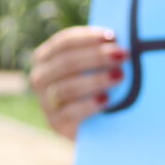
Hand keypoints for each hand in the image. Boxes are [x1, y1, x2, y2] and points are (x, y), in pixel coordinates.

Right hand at [30, 24, 122, 138]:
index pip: (64, 42)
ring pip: (67, 87)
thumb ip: (100, 53)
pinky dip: (88, 105)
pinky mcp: (55, 123)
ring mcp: (46, 102)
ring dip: (96, 80)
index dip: (88, 37)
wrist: (93, 128)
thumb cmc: (96, 88)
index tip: (112, 36)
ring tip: (119, 76)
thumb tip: (118, 40)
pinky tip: (106, 99)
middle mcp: (41, 77)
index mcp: (47, 57)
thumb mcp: (94, 68)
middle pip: (66, 63)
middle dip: (96, 56)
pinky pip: (69, 113)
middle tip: (122, 54)